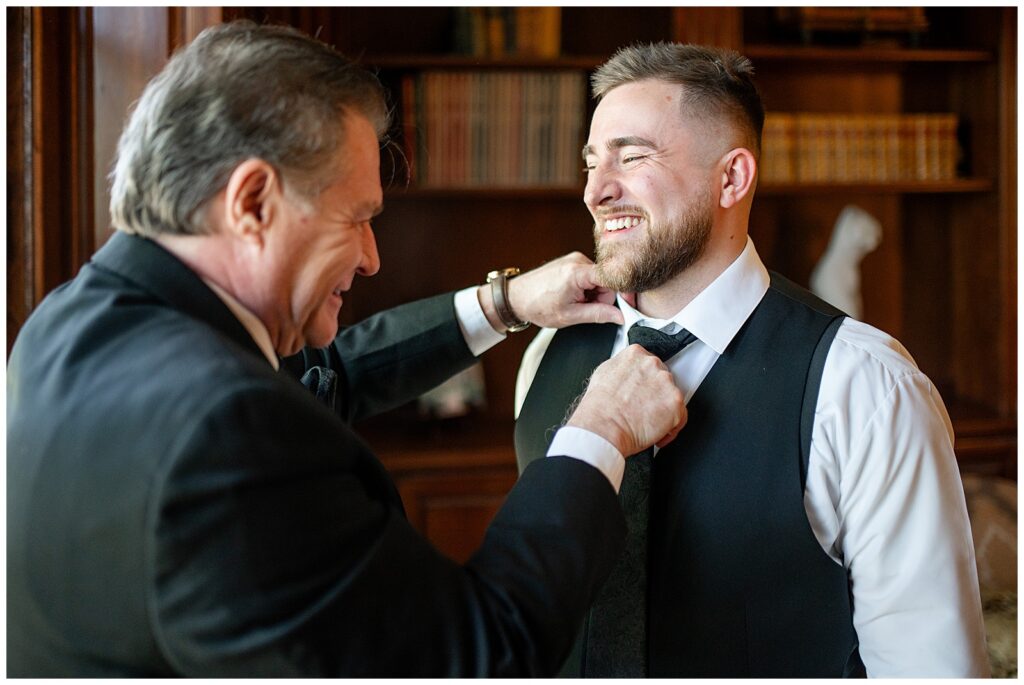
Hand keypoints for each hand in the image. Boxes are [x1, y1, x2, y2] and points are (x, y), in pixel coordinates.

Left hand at [478, 253, 622, 331]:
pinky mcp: (571, 261)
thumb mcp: (570, 316)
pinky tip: (571, 295)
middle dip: (600, 297)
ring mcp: (574, 259)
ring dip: (591, 294)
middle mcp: (577, 260)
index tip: (626, 305)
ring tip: (574, 302)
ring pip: (598, 279)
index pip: (613, 278)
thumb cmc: (538, 306)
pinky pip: (589, 276)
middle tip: (583, 308)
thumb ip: (598, 315)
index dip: (622, 293)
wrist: (516, 297)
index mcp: (577, 272)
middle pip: (607, 280)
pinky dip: (585, 288)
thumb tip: (619, 316)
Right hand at [566, 345, 686, 456]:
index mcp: (635, 354)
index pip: (650, 364)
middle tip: (643, 409)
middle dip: (656, 395)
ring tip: (647, 422)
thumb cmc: (599, 408)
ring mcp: (666, 382)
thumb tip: (627, 374)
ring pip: (672, 397)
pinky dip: (672, 427)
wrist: (603, 426)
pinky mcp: (675, 402)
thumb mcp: (603, 373)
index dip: (647, 382)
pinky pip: (681, 416)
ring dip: (663, 410)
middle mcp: (653, 364)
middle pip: (663, 379)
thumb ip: (622, 369)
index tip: (643, 392)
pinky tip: (657, 433)